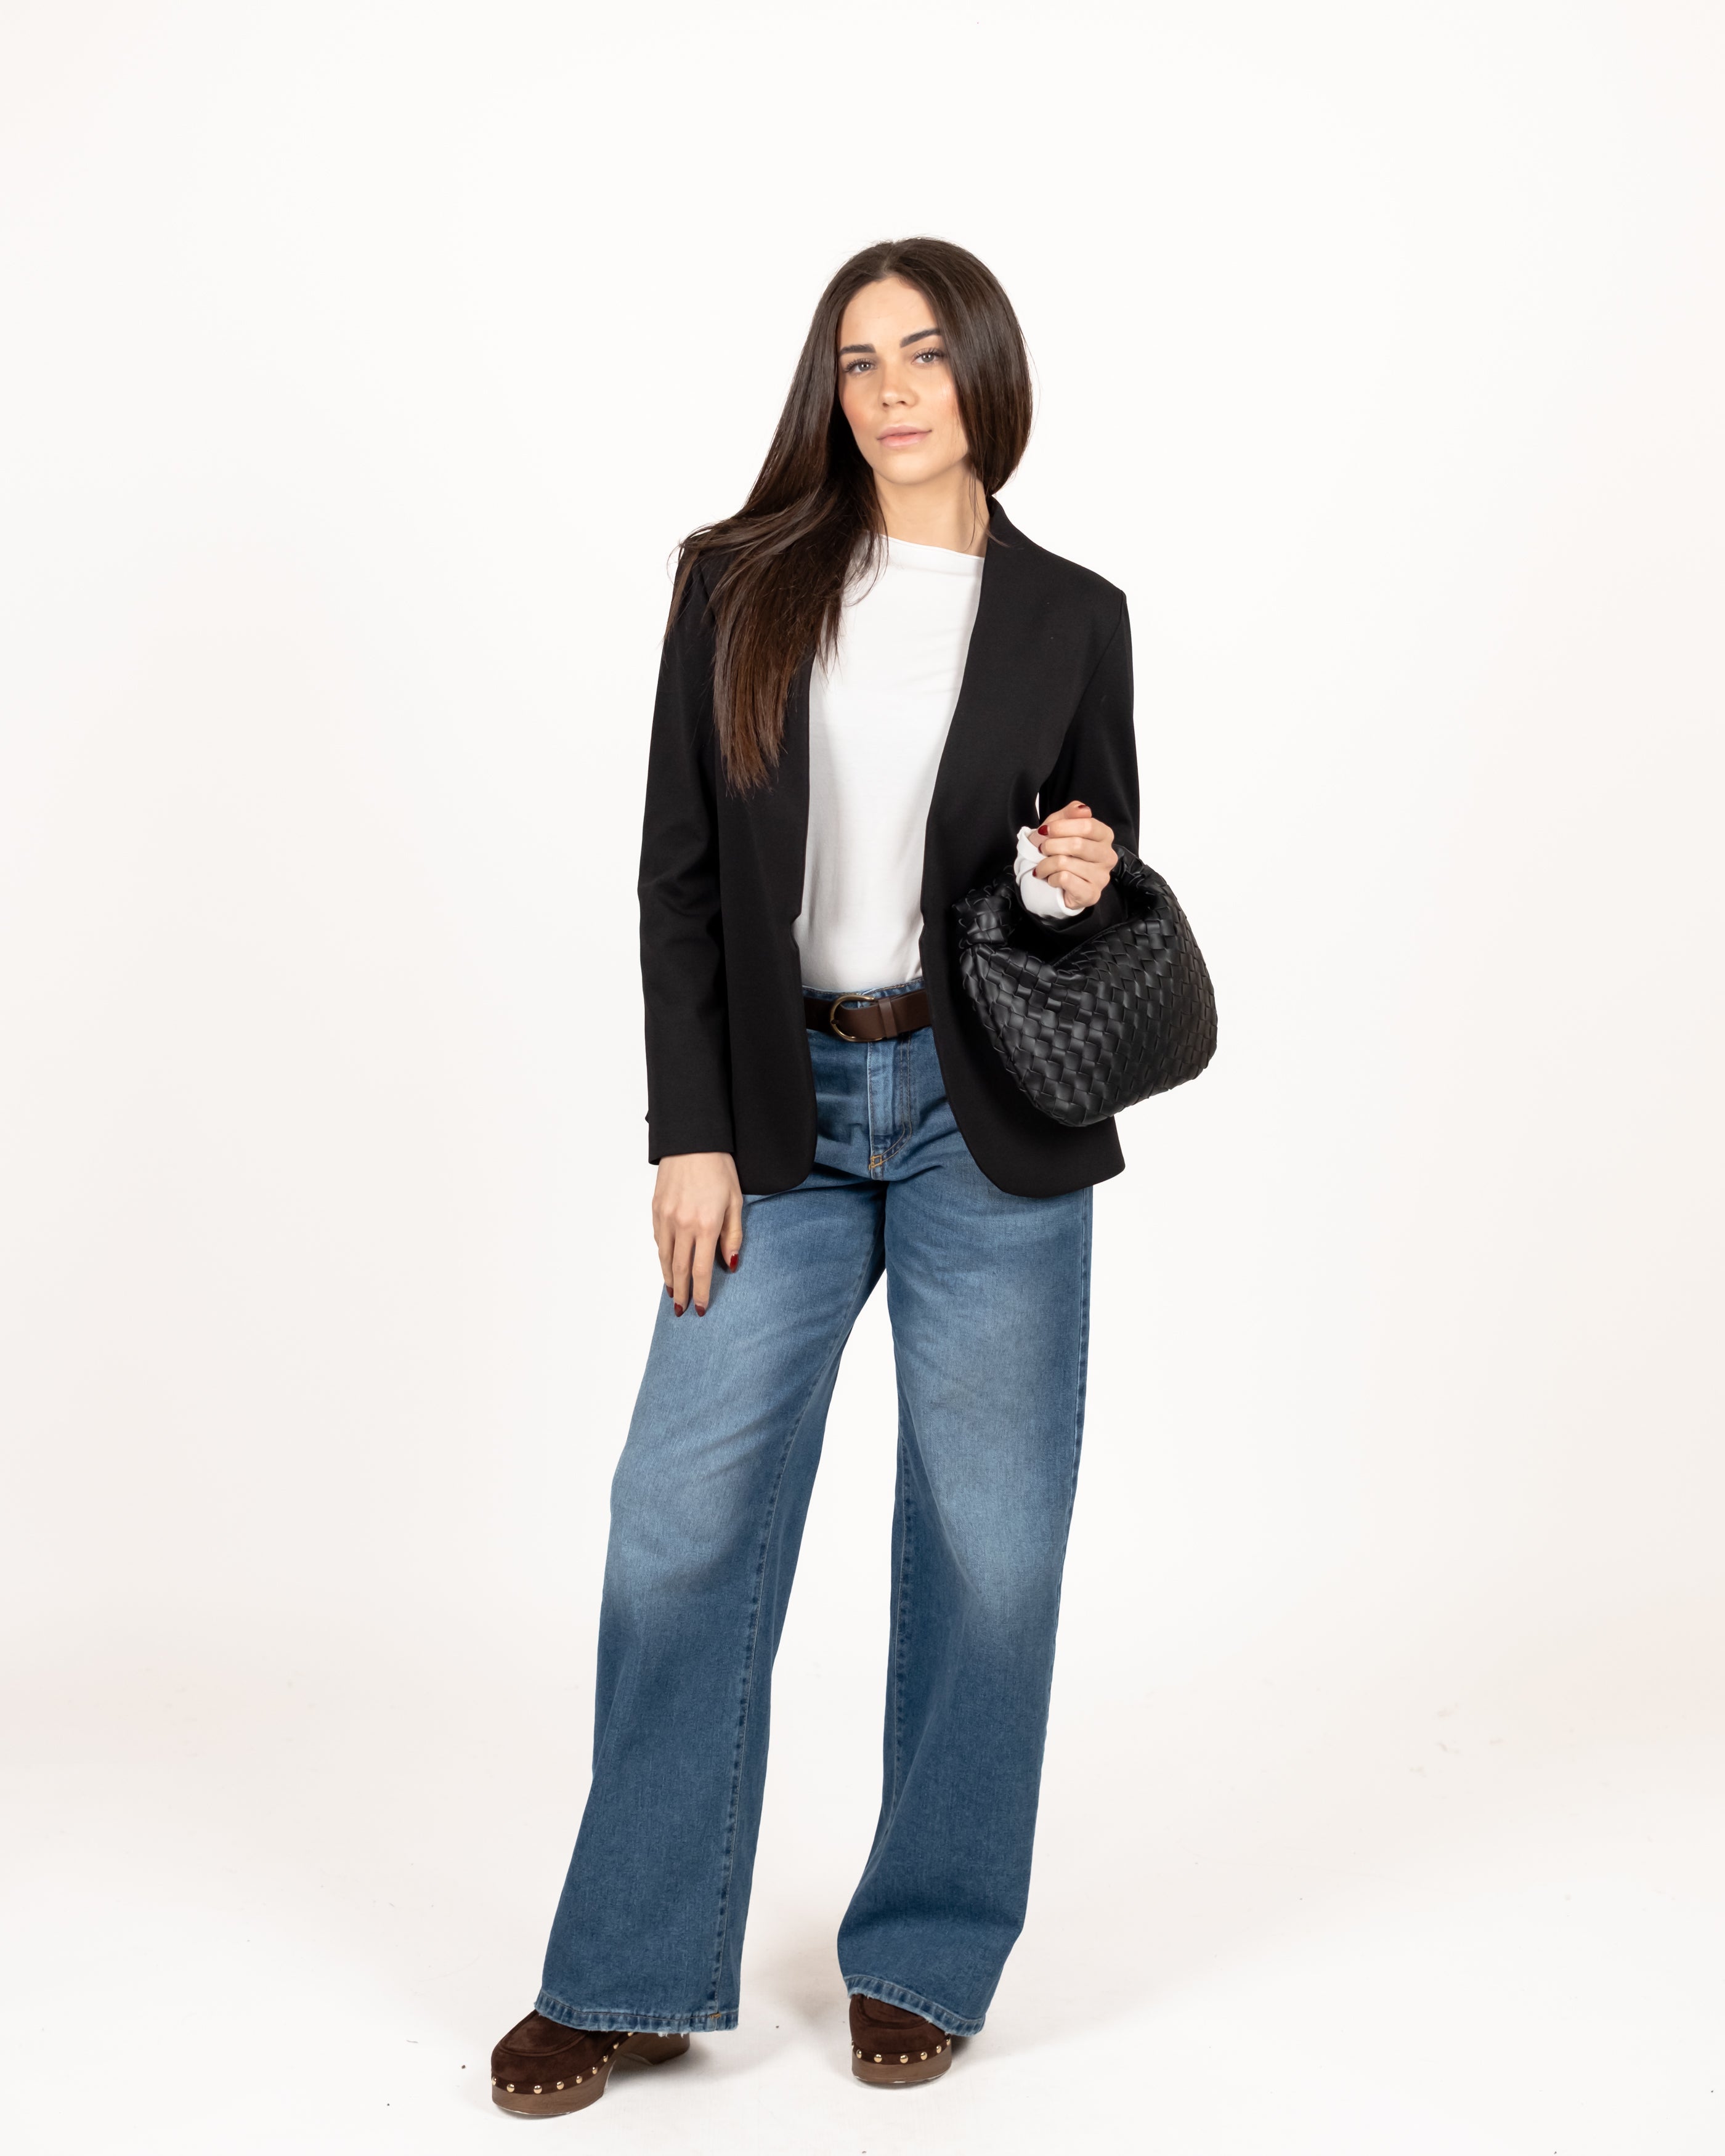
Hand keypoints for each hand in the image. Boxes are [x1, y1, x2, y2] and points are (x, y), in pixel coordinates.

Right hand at [652, 1152, 742, 1316]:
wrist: (692, 1140)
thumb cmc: (719, 1168)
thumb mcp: (735, 1201)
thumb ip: (733, 1235)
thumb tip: (730, 1263)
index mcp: (706, 1225)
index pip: (702, 1269)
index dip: (701, 1292)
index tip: (699, 1308)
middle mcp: (682, 1225)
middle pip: (680, 1269)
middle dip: (682, 1292)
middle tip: (682, 1310)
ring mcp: (665, 1217)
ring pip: (665, 1257)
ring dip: (669, 1278)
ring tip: (673, 1293)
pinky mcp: (655, 1209)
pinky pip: (658, 1240)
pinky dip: (662, 1256)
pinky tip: (667, 1264)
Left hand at [1030, 798, 1116, 908]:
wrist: (1051, 881)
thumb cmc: (1058, 851)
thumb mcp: (1060, 826)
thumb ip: (1071, 813)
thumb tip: (1083, 809)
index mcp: (1104, 836)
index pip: (1087, 825)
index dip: (1061, 827)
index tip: (1045, 831)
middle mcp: (1108, 856)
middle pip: (1077, 844)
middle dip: (1051, 846)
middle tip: (1041, 850)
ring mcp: (1102, 877)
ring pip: (1066, 863)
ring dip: (1046, 864)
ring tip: (1043, 867)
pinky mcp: (1092, 894)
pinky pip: (1065, 880)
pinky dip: (1051, 878)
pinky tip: (1052, 879)